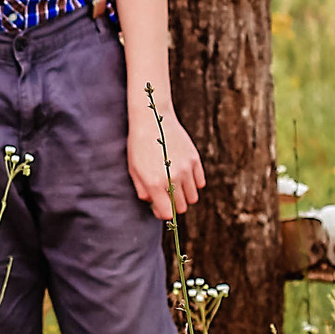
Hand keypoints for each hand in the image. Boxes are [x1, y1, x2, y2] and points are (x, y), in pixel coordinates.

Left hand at [127, 102, 204, 220]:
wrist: (152, 119)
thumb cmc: (139, 145)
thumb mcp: (134, 170)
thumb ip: (143, 191)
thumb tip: (154, 205)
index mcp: (154, 183)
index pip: (166, 213)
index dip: (162, 212)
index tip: (159, 206)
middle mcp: (172, 178)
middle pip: (181, 207)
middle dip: (173, 204)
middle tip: (166, 193)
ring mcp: (186, 169)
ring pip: (193, 197)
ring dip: (185, 195)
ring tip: (175, 184)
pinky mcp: (195, 160)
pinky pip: (200, 183)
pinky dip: (193, 183)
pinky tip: (184, 175)